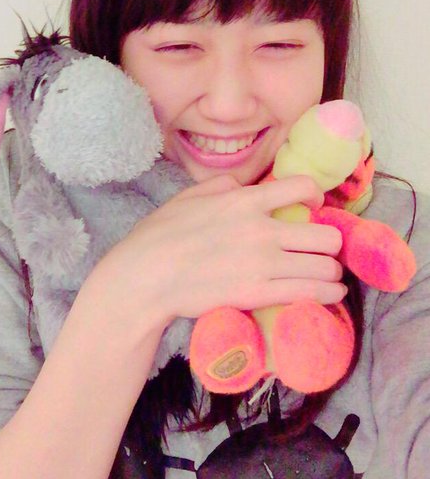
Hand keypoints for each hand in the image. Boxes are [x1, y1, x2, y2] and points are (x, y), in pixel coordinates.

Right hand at [105, 174, 344, 326]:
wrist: (146, 276)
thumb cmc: (160, 235)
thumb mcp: (188, 196)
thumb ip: (221, 186)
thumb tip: (240, 185)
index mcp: (245, 200)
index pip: (302, 186)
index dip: (316, 196)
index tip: (314, 206)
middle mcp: (262, 228)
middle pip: (325, 233)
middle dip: (329, 241)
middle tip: (320, 249)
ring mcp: (263, 262)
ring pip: (324, 265)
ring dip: (330, 271)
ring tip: (328, 275)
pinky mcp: (259, 293)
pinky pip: (311, 292)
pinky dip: (328, 294)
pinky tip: (332, 294)